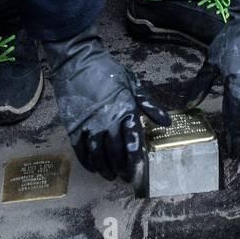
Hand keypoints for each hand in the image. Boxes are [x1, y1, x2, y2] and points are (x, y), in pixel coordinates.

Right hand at [45, 25, 170, 181]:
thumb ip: (149, 105)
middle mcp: (108, 122)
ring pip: (98, 156)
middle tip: (126, 178)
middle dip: (122, 169)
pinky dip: (88, 162)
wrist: (78, 60)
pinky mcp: (73, 126)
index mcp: (125, 111)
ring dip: (105, 169)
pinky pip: (80, 150)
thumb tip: (167, 123)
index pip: (134, 144)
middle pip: (116, 154)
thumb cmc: (108, 71)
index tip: (140, 174)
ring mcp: (89, 125)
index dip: (137, 163)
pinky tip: (93, 167)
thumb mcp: (133, 83)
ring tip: (110, 176)